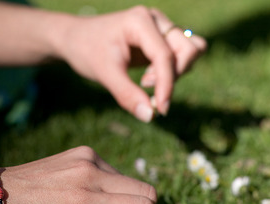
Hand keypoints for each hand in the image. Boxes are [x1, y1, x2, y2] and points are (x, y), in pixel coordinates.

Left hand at [56, 6, 206, 121]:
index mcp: (140, 21)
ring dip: (177, 72)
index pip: (165, 55)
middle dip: (174, 75)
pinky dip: (174, 71)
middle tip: (146, 86)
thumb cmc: (87, 51)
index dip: (167, 85)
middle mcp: (156, 20)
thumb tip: (150, 116)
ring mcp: (162, 27)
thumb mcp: (104, 74)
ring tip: (147, 80)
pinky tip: (150, 76)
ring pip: (192, 50)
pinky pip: (183, 56)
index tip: (160, 110)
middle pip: (189, 49)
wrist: (76, 39)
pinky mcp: (163, 39)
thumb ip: (127, 95)